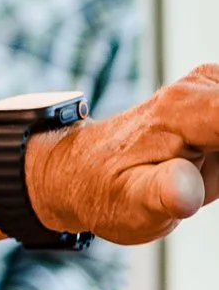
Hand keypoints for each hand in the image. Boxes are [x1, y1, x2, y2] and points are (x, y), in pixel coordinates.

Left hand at [31, 68, 218, 245]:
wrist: (84, 170)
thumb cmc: (107, 190)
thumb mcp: (131, 203)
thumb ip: (162, 195)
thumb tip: (186, 192)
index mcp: (185, 111)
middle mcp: (202, 87)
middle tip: (214, 175)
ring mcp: (213, 86)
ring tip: (211, 173)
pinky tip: (213, 170)